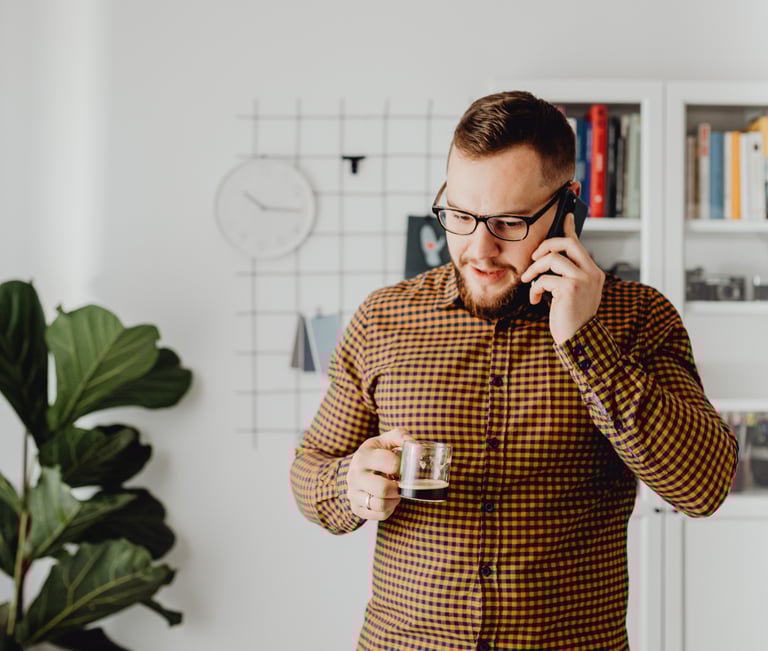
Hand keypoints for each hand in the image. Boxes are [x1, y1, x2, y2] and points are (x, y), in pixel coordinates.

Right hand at [347, 428, 412, 520]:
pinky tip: (388, 499)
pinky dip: (389, 510)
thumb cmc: (376, 453)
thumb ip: (401, 436)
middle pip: (383, 489)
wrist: (356, 468)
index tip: (403, 467)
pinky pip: (378, 515)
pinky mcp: (356, 508)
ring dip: (394, 499)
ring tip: (395, 491)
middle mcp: (354, 475)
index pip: (390, 463)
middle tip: (400, 482)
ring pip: (380, 505)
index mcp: (363, 456)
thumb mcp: (385, 440)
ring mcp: (353, 493)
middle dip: (398, 488)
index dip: (402, 467)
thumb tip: (416, 446)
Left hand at [520, 213, 604, 343]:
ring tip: (528, 281)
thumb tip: (550, 260)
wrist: (579, 341)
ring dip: (535, 269)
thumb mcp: (573, 294)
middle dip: (545, 245)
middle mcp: (592, 273)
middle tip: (534, 257)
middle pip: (567, 243)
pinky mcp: (570, 288)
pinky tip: (535, 300)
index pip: (580, 244)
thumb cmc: (572, 319)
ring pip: (552, 258)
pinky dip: (535, 288)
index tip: (564, 216)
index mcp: (594, 273)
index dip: (570, 228)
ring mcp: (583, 279)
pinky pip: (544, 279)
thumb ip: (568, 276)